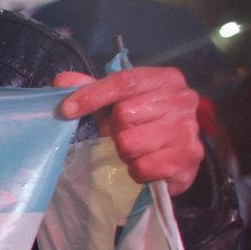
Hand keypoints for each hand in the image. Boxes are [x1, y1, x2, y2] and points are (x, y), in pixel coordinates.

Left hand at [55, 67, 202, 194]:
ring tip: (137, 149)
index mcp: (166, 79)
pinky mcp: (188, 160)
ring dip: (125, 152)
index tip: (67, 109)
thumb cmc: (146, 119)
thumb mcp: (120, 99)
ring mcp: (188, 131)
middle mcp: (183, 100)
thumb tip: (62, 81)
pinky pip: (142, 167)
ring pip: (130, 144)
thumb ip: (91, 88)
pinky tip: (147, 162)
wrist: (181, 151)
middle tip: (124, 133)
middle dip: (115, 130)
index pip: (124, 82)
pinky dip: (137, 170)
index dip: (92, 95)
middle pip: (124, 115)